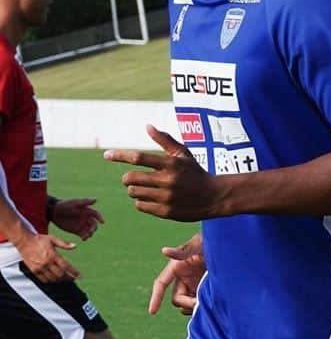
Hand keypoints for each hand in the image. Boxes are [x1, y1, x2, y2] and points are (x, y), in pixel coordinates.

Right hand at [15, 231, 79, 282]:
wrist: (24, 241)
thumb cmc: (39, 239)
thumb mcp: (53, 239)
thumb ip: (64, 244)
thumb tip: (74, 246)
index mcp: (53, 255)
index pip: (66, 267)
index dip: (74, 272)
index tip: (80, 276)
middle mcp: (47, 263)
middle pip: (60, 274)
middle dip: (68, 278)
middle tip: (72, 278)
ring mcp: (40, 267)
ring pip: (52, 278)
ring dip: (60, 280)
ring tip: (64, 279)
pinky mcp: (34, 270)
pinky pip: (43, 279)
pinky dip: (50, 281)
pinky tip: (54, 280)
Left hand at [50, 197, 103, 239]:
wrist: (53, 212)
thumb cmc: (64, 205)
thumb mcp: (75, 203)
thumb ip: (85, 202)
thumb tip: (96, 199)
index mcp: (87, 211)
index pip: (96, 215)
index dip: (100, 218)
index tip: (102, 222)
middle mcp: (86, 218)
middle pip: (94, 224)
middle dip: (94, 228)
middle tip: (91, 231)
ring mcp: (81, 225)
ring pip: (89, 231)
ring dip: (90, 233)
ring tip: (86, 236)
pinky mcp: (76, 231)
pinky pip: (83, 235)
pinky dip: (85, 237)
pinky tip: (83, 238)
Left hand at [105, 124, 224, 222]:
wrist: (215, 197)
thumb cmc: (196, 173)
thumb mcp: (183, 155)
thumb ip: (165, 141)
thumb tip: (148, 126)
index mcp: (171, 164)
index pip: (138, 158)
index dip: (120, 155)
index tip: (106, 155)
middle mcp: (168, 180)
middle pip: (130, 178)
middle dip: (128, 178)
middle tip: (132, 178)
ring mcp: (167, 197)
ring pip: (133, 192)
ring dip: (134, 190)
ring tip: (144, 188)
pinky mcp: (166, 212)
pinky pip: (140, 206)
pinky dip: (141, 202)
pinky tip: (151, 199)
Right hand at [148, 233, 205, 315]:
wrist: (231, 246)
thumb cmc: (212, 241)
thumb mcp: (199, 245)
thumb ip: (183, 251)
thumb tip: (164, 250)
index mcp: (176, 267)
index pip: (161, 284)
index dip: (156, 297)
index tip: (152, 312)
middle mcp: (183, 278)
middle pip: (178, 299)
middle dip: (188, 303)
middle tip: (201, 303)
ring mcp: (194, 285)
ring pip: (188, 304)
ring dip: (195, 307)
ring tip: (208, 304)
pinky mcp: (204, 290)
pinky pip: (198, 304)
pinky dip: (202, 308)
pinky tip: (211, 307)